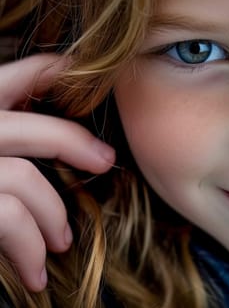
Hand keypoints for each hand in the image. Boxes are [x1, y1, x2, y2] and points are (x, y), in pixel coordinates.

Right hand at [0, 54, 114, 290]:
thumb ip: (4, 137)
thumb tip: (49, 135)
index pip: (9, 78)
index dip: (49, 70)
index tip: (77, 69)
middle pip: (29, 128)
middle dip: (75, 143)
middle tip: (105, 160)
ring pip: (24, 179)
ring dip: (52, 216)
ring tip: (61, 242)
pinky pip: (10, 218)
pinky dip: (30, 248)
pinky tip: (35, 272)